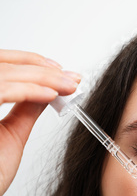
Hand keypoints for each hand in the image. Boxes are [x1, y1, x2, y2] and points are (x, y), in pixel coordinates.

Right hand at [0, 49, 80, 195]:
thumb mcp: (11, 134)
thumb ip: (26, 108)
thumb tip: (47, 88)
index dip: (28, 61)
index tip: (59, 69)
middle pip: (1, 64)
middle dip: (41, 68)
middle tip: (70, 78)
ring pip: (4, 74)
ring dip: (42, 77)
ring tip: (68, 87)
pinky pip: (2, 91)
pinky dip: (29, 90)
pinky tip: (51, 95)